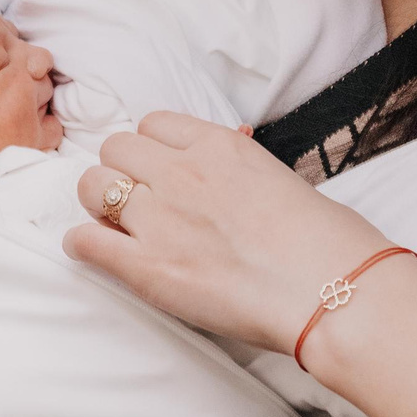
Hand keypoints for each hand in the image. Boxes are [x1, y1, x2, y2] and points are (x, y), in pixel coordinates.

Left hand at [63, 111, 391, 352]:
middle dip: (121, 172)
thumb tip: (232, 152)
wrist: (332, 292)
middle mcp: (182, 173)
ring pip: (91, 186)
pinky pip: (84, 241)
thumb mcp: (282, 179)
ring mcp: (160, 219)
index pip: (154, 124)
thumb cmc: (325, 243)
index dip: (151, 149)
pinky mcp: (148, 268)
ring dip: (98, 204)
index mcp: (219, 146)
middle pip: (115, 148)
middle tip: (136, 200)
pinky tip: (98, 253)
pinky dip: (84, 246)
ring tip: (117, 226)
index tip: (159, 171)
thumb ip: (241, 165)